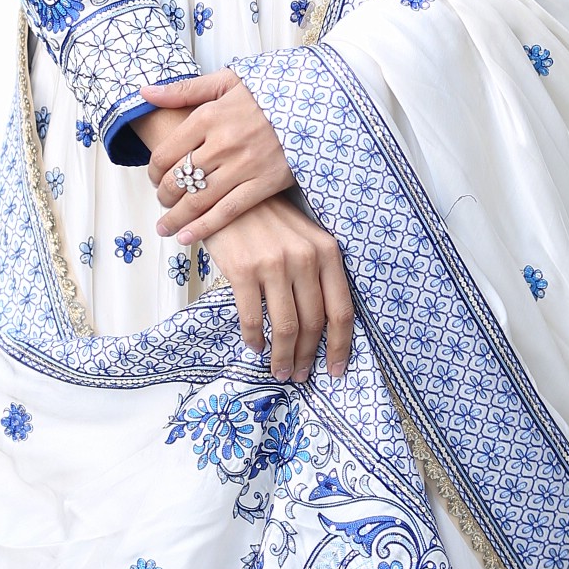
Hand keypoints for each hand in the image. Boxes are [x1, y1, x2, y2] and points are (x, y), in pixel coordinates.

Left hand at [140, 71, 294, 242]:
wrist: (315, 104)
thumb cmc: (267, 93)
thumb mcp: (226, 81)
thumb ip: (183, 90)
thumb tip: (145, 93)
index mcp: (208, 116)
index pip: (165, 153)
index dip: (154, 171)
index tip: (155, 177)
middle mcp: (222, 143)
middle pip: (179, 179)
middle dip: (164, 195)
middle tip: (164, 200)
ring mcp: (244, 165)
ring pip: (198, 199)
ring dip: (176, 217)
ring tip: (166, 226)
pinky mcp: (264, 183)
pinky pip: (227, 211)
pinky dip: (203, 228)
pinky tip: (186, 237)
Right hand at [204, 194, 354, 382]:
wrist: (226, 193)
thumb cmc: (267, 219)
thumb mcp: (304, 238)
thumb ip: (317, 273)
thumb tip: (321, 325)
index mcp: (327, 252)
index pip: (341, 310)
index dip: (340, 346)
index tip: (336, 369)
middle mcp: (305, 258)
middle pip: (313, 324)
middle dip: (308, 357)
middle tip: (301, 375)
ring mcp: (274, 264)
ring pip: (286, 326)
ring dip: (283, 356)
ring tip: (280, 370)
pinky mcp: (243, 270)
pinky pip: (252, 318)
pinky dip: (255, 339)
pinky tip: (255, 347)